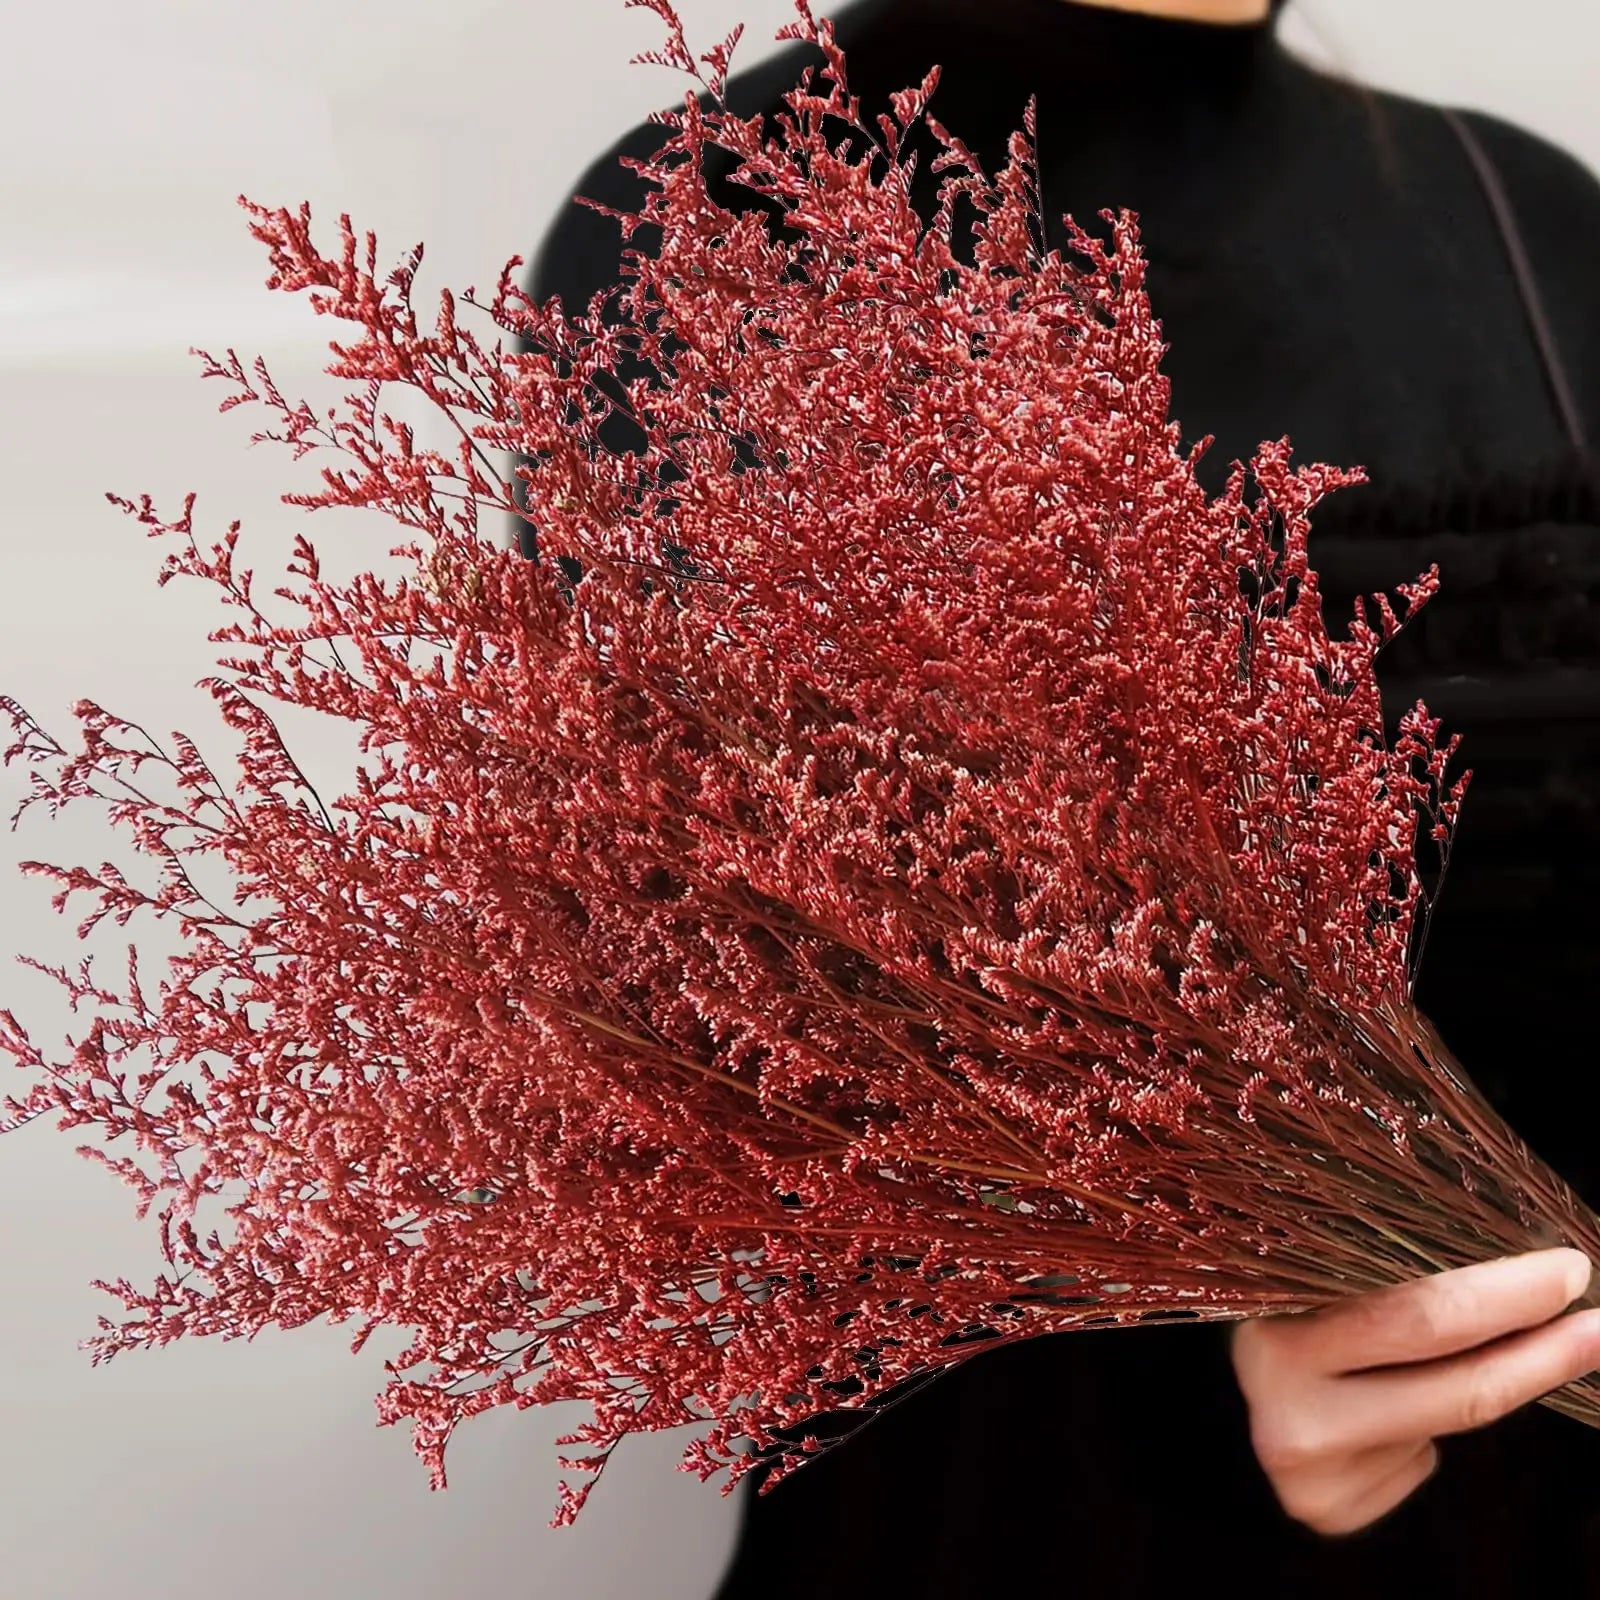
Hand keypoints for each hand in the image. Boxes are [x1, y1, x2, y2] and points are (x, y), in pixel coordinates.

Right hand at [1229, 1246, 1599, 1535]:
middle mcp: (1289, 1409)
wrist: (1205, 1399)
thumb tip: (1518, 1274)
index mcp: (1280, 1331)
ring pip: (1442, 1427)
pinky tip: (1381, 1412)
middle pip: (1452, 1386)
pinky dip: (1420, 1435)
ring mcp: (1306, 1468)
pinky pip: (1416, 1465)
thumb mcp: (1314, 1285)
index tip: (1566, 1272)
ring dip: (1468, 1387)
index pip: (1418, 1315)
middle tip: (1594, 1322)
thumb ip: (1389, 1284)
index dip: (1504, 1297)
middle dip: (1539, 1352)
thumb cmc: (1281, 1319)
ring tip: (1436, 1355)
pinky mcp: (1324, 1508)